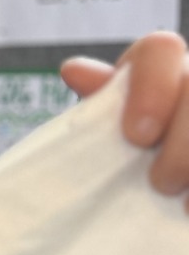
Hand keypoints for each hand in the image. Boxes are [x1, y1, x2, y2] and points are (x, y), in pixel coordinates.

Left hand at [63, 30, 188, 202]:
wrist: (174, 198)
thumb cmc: (133, 168)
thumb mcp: (114, 141)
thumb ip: (102, 111)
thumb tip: (75, 71)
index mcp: (162, 68)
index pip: (160, 49)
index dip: (150, 88)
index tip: (136, 136)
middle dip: (183, 142)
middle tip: (160, 184)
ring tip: (187, 205)